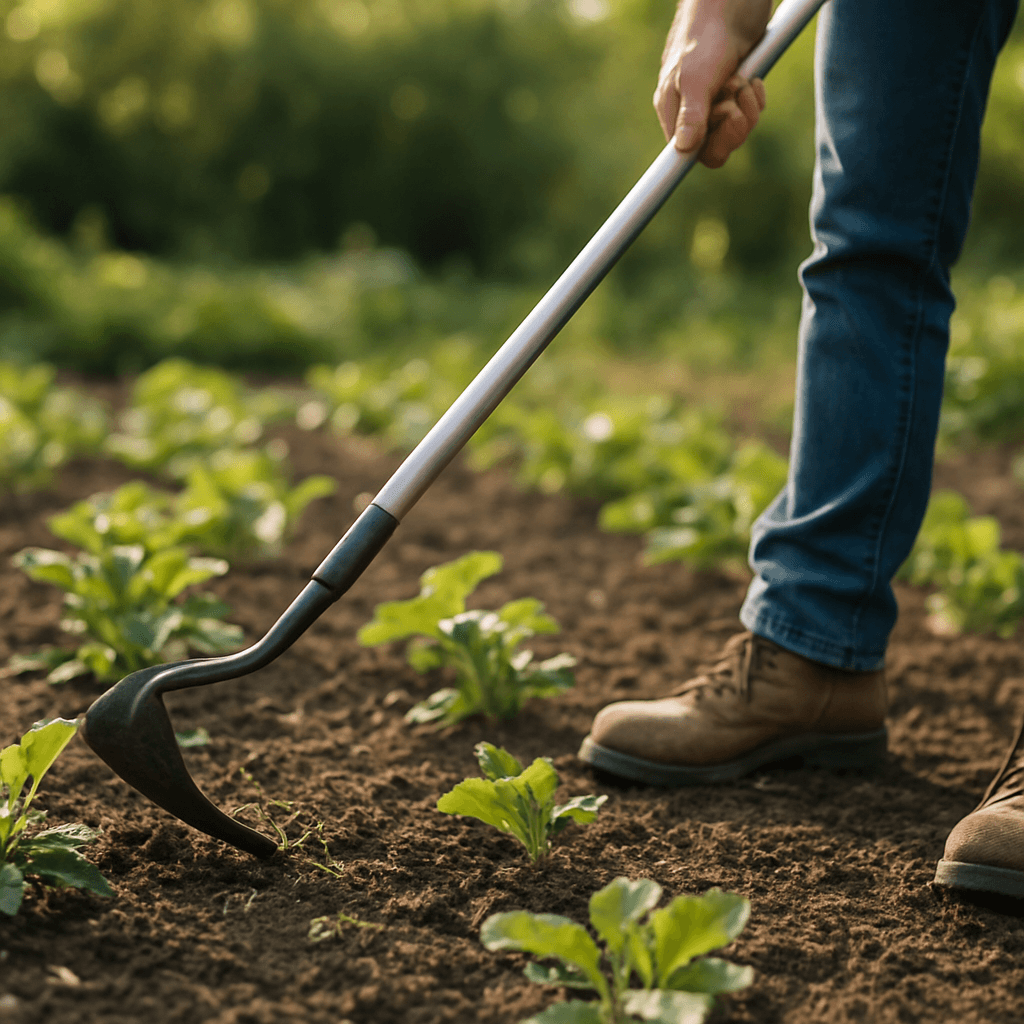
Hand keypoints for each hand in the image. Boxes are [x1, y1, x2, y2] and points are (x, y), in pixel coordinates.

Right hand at [654, 0, 771, 167]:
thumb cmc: (708, 33)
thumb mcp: (696, 75)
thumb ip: (691, 114)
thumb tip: (683, 149)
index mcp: (674, 111)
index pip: (688, 154)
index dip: (709, 148)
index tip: (722, 123)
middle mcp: (691, 111)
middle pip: (717, 146)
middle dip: (734, 124)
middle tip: (733, 94)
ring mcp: (714, 101)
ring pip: (736, 130)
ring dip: (747, 108)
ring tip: (741, 79)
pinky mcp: (733, 90)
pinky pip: (748, 113)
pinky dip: (755, 99)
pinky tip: (752, 79)